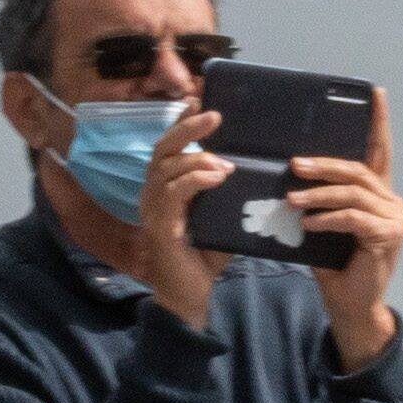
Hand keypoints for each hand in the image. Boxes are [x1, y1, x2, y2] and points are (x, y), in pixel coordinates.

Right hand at [66, 104, 223, 327]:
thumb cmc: (203, 260)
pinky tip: (216, 176)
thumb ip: (226, 196)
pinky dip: (194, 180)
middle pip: (161, 150)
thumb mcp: (220, 219)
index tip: (201, 102)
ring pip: (166, 169)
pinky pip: (173, 195)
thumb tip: (250, 172)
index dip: (181, 124)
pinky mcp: (160, 228)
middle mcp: (151, 196)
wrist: (190, 300)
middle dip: (187, 129)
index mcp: (163, 190)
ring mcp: (152, 212)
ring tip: (223, 161)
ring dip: (196, 158)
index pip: (168, 148)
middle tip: (214, 115)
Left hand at [286, 135, 402, 366]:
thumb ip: (318, 201)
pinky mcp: (387, 236)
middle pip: (357, 171)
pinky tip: (308, 224)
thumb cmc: (335, 266)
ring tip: (292, 199)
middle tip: (295, 164)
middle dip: (324, 164)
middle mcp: (390, 202)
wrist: (350, 305)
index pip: (378, 151)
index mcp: (377, 194)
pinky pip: (353, 218)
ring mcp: (393, 219)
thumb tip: (288, 177)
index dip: (378, 122)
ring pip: (353, 193)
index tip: (375, 92)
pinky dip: (328, 219)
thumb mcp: (322, 225)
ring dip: (318, 194)